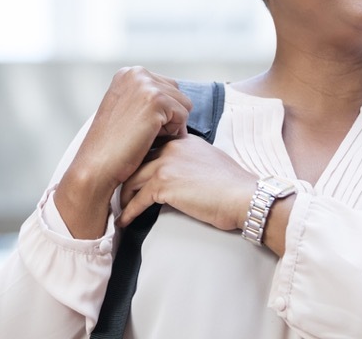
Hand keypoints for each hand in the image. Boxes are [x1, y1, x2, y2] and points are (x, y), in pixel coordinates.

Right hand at [56, 67, 192, 237]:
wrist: (97, 164)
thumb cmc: (113, 145)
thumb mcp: (127, 110)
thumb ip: (146, 98)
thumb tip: (181, 102)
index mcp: (128, 73)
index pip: (166, 86)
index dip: (162, 111)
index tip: (140, 126)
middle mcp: (136, 73)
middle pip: (177, 92)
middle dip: (169, 116)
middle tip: (146, 133)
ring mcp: (145, 84)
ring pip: (183, 103)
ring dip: (172, 125)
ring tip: (148, 136)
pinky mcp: (156, 99)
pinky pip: (183, 115)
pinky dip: (174, 132)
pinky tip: (151, 139)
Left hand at [117, 134, 257, 231]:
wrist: (243, 196)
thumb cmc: (233, 185)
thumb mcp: (210, 160)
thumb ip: (190, 160)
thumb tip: (179, 174)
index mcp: (183, 140)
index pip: (151, 147)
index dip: (139, 162)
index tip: (130, 173)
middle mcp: (171, 147)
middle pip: (137, 161)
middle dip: (125, 178)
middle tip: (118, 193)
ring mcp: (165, 164)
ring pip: (131, 179)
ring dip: (123, 196)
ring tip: (119, 208)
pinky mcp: (163, 184)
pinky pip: (137, 200)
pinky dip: (128, 212)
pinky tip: (123, 221)